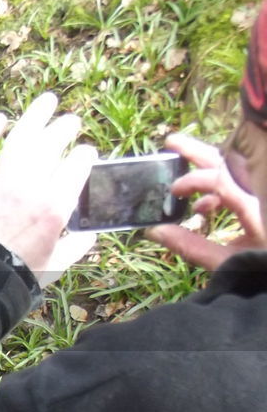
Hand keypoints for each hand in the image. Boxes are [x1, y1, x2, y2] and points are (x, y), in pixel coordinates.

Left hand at [0, 92, 98, 286]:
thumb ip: (78, 245)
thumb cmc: (20, 276)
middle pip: (52, 143)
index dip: (84, 155)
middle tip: (71, 122)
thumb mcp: (59, 263)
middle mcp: (30, 186)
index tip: (85, 153)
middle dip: (65, 128)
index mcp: (56, 204)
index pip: (78, 163)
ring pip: (19, 138)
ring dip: (35, 115)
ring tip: (47, 100)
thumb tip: (89, 236)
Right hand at [143, 134, 266, 269]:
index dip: (193, 180)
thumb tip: (154, 231)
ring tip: (182, 164)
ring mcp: (259, 195)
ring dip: (207, 167)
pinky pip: (238, 183)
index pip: (222, 180)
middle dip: (199, 152)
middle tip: (171, 142)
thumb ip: (191, 247)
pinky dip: (218, 188)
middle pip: (230, 163)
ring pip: (234, 170)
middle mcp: (258, 195)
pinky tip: (203, 206)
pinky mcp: (258, 201)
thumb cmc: (260, 269)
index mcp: (254, 210)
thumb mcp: (225, 262)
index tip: (173, 190)